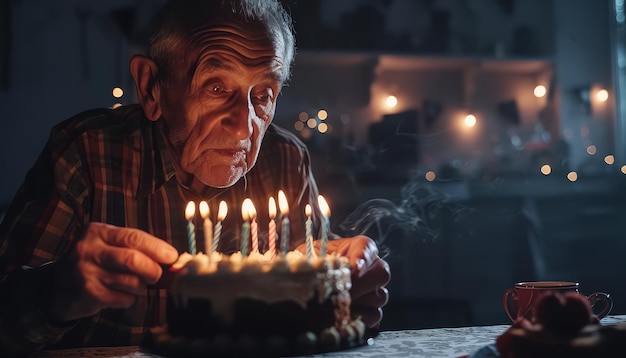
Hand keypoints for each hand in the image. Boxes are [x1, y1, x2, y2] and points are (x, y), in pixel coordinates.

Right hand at [46, 222, 178, 321]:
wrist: (55, 287)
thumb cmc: (92, 263)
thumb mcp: (106, 246)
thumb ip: (134, 247)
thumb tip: (171, 258)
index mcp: (97, 232)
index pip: (134, 237)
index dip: (157, 248)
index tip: (172, 257)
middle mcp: (89, 249)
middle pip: (133, 260)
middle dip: (153, 270)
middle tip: (156, 276)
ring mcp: (86, 273)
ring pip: (131, 282)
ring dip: (141, 287)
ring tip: (136, 285)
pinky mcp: (87, 294)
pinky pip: (122, 299)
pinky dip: (129, 299)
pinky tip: (120, 295)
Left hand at [305, 236, 389, 327]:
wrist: (304, 282)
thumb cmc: (310, 267)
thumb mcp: (309, 256)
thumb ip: (317, 258)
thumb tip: (320, 268)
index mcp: (355, 248)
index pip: (367, 246)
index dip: (364, 256)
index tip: (355, 267)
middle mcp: (369, 268)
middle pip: (381, 272)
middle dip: (361, 283)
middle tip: (342, 291)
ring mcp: (373, 289)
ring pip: (380, 295)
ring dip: (360, 302)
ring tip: (339, 304)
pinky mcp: (370, 309)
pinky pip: (375, 315)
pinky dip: (360, 317)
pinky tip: (344, 316)